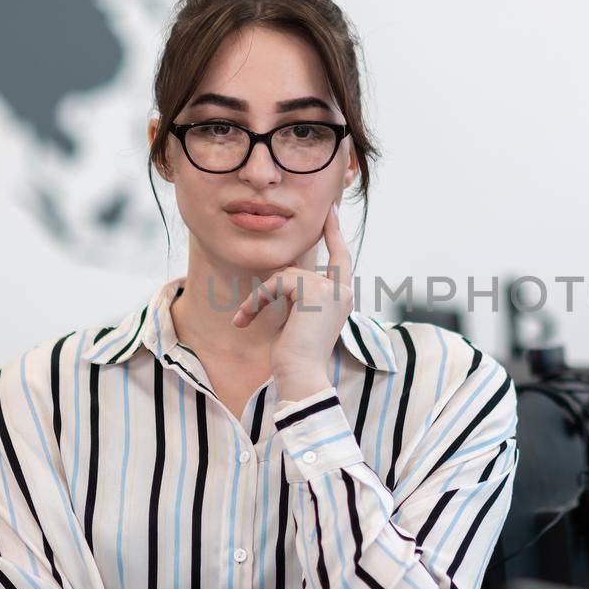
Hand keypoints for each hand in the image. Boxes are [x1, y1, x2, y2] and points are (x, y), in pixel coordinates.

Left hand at [230, 201, 353, 398]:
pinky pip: (277, 283)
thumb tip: (283, 279)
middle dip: (283, 274)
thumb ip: (301, 295)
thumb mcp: (300, 319)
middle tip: (278, 271)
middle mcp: (343, 291)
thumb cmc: (296, 356)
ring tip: (246, 319)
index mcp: (342, 298)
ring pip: (285, 275)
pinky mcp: (315, 291)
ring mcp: (332, 290)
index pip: (341, 258)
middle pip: (301, 267)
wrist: (301, 376)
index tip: (330, 212)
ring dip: (260, 297)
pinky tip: (246, 320)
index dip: (334, 234)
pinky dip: (257, 300)